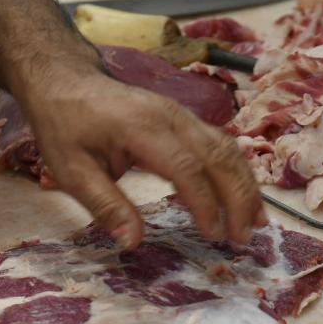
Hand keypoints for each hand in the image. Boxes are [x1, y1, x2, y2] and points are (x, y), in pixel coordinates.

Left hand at [16, 59, 264, 248]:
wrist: (65, 80)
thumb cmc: (66, 125)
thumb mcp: (71, 170)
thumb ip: (105, 206)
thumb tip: (132, 243)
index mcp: (143, 128)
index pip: (186, 168)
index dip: (205, 204)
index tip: (213, 235)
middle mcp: (173, 118)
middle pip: (219, 157)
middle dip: (238, 199)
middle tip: (243, 237)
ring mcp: (184, 116)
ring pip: (229, 150)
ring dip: (247, 187)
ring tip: (257, 222)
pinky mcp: (189, 121)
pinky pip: (223, 146)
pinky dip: (240, 174)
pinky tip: (247, 198)